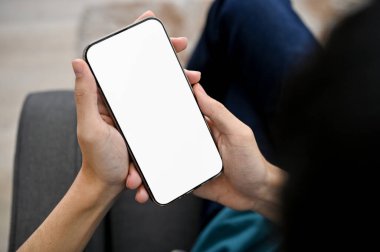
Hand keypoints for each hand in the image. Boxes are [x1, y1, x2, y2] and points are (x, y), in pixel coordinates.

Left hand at [73, 10, 200, 199]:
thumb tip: (78, 62)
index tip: (164, 39)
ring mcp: (136, 115)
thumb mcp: (91, 128)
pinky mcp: (146, 127)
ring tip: (194, 81)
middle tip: (186, 57)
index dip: (143, 48)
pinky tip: (191, 102)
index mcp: (107, 97)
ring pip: (158, 92)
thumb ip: (85, 97)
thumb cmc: (98, 159)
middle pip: (146, 75)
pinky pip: (163, 112)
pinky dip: (178, 105)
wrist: (109, 186)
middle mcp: (122, 102)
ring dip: (177, 84)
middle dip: (168, 65)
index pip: (124, 66)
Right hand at [133, 81, 285, 221]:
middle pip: (162, 138)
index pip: (178, 113)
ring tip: (134, 178)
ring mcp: (189, 161)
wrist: (256, 194)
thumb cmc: (252, 161)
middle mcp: (193, 142)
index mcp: (203, 126)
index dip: (158, 110)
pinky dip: (155, 184)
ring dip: (145, 168)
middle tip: (128, 153)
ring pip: (160, 160)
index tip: (137, 108)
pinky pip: (167, 179)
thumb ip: (218, 112)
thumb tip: (198, 89)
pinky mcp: (188, 179)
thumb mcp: (237, 132)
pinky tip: (144, 190)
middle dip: (143, 145)